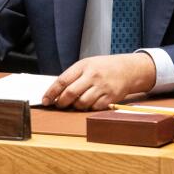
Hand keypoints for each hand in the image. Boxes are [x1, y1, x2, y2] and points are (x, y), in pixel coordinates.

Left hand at [41, 53, 155, 110]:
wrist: (128, 69)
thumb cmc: (104, 67)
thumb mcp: (88, 64)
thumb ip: (73, 76)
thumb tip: (56, 93)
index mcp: (84, 66)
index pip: (62, 80)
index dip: (51, 92)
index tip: (45, 100)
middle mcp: (93, 76)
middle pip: (70, 94)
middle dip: (61, 103)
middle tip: (59, 105)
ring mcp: (102, 87)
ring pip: (81, 103)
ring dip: (75, 106)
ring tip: (76, 103)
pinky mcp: (110, 97)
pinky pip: (94, 108)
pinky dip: (89, 108)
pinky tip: (90, 103)